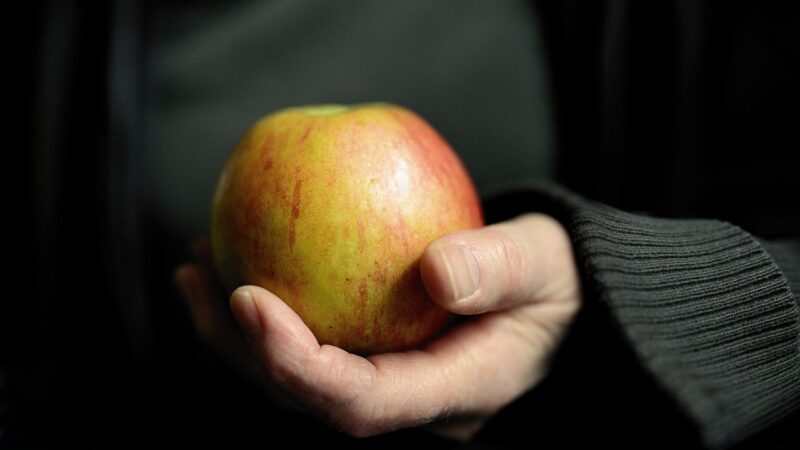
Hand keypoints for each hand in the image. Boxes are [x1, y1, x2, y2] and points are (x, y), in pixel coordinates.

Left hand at [175, 213, 580, 438]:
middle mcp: (411, 402)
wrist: (562, 300)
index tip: (248, 299)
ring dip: (238, 333)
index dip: (295, 365)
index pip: (360, 404)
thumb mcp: (546, 264)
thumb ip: (500, 269)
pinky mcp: (381, 356)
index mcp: (453, 391)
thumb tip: (433, 270)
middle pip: (309, 399)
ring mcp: (393, 383)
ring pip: (300, 378)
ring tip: (195, 264)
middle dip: (241, 352)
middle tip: (195, 279)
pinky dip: (271, 308)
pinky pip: (316, 340)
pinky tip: (241, 255)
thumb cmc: (558, 281)